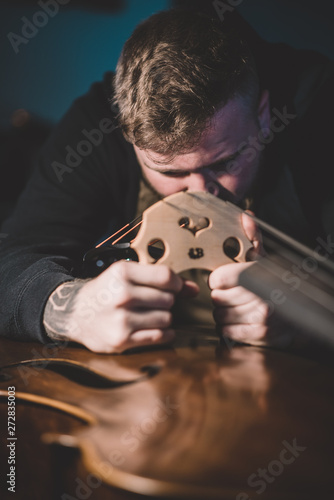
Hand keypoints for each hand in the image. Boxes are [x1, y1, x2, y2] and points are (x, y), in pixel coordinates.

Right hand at [44, 260, 197, 352]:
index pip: (166, 277)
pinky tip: (155, 329)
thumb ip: (159, 278)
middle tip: (154, 303)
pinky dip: (163, 334)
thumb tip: (193, 289)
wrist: (75, 313)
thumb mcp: (126, 275)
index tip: (176, 288)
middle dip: (167, 302)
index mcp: (122, 273)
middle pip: (168, 299)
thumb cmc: (105, 292)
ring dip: (164, 318)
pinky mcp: (122, 340)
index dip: (177, 284)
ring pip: (166, 318)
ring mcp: (122, 319)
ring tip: (150, 315)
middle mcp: (122, 295)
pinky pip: (159, 337)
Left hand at [208, 213, 292, 347]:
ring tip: (236, 307)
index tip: (223, 280)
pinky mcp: (259, 336)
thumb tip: (245, 217)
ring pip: (218, 315)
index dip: (218, 279)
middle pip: (216, 297)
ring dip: (223, 312)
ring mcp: (261, 319)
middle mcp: (261, 297)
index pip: (219, 278)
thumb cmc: (275, 282)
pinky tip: (238, 320)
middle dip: (221, 295)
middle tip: (232, 294)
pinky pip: (225, 331)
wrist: (299, 311)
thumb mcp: (264, 258)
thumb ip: (253, 238)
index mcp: (259, 275)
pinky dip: (227, 327)